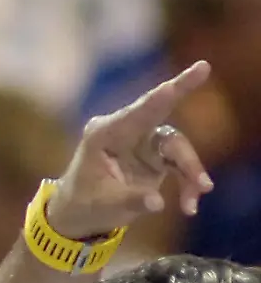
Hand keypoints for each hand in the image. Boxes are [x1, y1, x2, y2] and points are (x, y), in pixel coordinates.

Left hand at [48, 60, 213, 240]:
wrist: (78, 215)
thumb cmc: (84, 204)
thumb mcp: (103, 206)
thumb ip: (131, 201)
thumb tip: (159, 203)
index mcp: (105, 133)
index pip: (140, 110)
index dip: (165, 92)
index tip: (190, 72)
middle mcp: (126, 131)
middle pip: (161, 112)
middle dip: (183, 90)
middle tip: (204, 67)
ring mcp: (143, 143)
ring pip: (176, 146)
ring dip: (190, 170)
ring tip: (198, 195)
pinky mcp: (155, 158)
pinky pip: (178, 165)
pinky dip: (187, 183)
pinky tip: (189, 206)